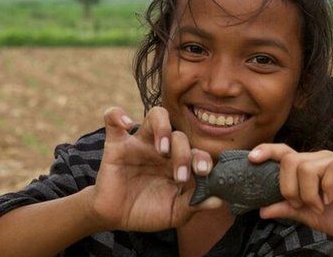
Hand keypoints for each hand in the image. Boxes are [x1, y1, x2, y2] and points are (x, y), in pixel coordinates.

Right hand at [86, 106, 220, 231]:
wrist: (116, 217)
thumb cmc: (149, 211)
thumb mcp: (174, 213)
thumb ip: (194, 205)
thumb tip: (219, 200)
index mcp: (180, 162)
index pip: (197, 151)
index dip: (203, 159)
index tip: (203, 174)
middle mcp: (163, 148)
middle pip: (179, 136)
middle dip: (184, 154)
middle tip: (181, 176)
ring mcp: (140, 143)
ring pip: (157, 115)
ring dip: (163, 128)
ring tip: (162, 150)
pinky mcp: (116, 144)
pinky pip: (114, 118)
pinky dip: (117, 115)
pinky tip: (125, 124)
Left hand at [249, 144, 332, 237]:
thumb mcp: (312, 217)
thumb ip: (289, 209)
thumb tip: (262, 210)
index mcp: (308, 170)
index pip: (283, 154)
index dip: (267, 151)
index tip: (251, 159)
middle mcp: (319, 161)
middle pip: (290, 160)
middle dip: (288, 187)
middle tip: (302, 204)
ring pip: (306, 166)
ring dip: (308, 193)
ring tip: (320, 205)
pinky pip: (330, 169)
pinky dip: (326, 189)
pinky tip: (332, 198)